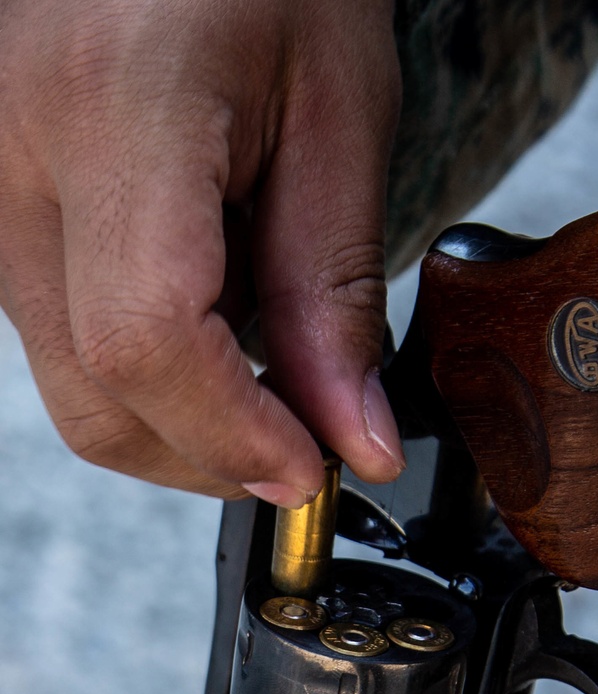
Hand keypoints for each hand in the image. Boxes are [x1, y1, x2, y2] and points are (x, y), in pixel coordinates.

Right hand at [0, 0, 403, 505]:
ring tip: (267, 342)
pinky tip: (213, 303)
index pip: (145, 343)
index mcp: (112, 107)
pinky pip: (60, 330)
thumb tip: (350, 439)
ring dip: (184, 409)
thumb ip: (336, 290)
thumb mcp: (340, 110)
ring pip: (69, 380)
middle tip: (308, 440)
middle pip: (93, 396)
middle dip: (212, 453)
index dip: (236, 435)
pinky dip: (149, 359)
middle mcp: (13, 150)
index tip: (315, 468)